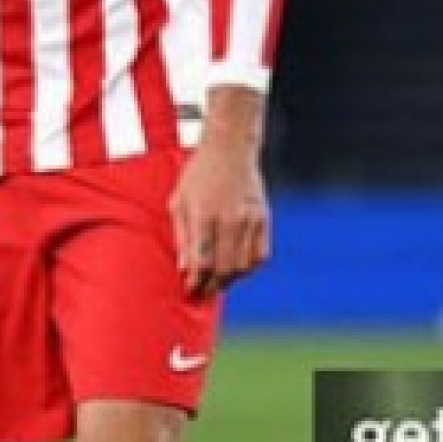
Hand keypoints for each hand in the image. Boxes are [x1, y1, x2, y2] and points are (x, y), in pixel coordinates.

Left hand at [170, 138, 270, 299]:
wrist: (230, 149)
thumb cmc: (198, 175)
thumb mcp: (179, 201)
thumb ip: (182, 237)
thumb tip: (185, 269)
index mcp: (203, 215)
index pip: (201, 263)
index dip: (195, 283)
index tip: (190, 290)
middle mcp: (229, 220)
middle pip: (223, 269)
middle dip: (211, 287)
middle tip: (202, 292)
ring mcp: (249, 220)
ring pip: (243, 267)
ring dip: (230, 280)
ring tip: (218, 281)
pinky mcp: (263, 219)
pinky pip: (261, 256)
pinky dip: (249, 268)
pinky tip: (237, 267)